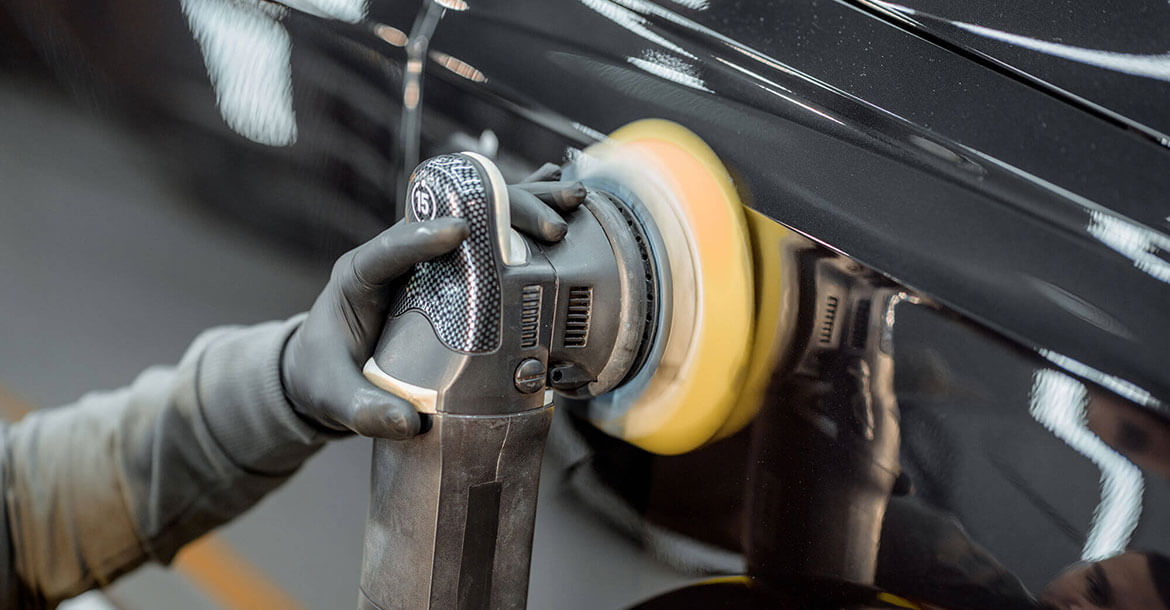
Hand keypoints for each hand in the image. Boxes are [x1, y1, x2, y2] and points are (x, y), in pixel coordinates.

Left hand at [281, 167, 584, 438]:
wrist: (323, 375)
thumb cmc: (324, 377)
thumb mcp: (332, 397)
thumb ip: (363, 409)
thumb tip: (409, 423)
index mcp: (360, 276)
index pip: (389, 247)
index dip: (421, 235)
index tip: (457, 231)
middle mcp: (400, 259)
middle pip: (449, 217)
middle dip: (500, 213)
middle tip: (545, 228)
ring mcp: (430, 264)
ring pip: (479, 219)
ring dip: (525, 209)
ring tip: (571, 207)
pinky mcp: (454, 278)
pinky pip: (493, 243)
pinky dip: (529, 227)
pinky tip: (570, 214)